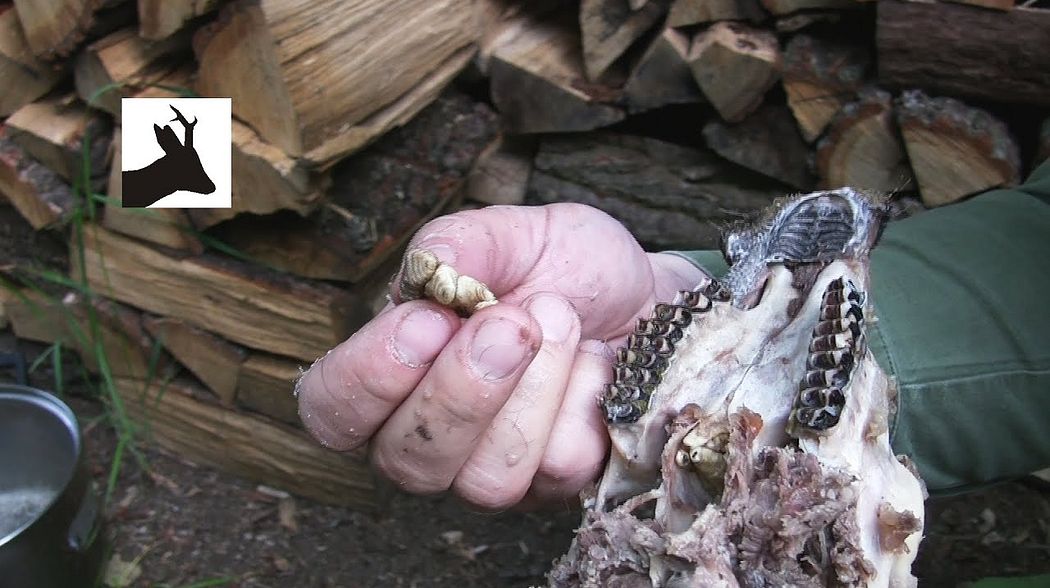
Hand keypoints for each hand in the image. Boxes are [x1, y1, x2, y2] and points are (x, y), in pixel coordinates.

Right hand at [297, 203, 705, 509]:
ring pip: (485, 479)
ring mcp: (492, 473)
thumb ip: (458, 245)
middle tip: (513, 321)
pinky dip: (582, 399)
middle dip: (464, 389)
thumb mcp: (512, 234)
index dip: (369, 378)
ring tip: (560, 321)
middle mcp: (428, 439)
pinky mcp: (556, 489)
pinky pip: (557, 468)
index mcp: (392, 376)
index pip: (333, 410)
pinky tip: (594, 363)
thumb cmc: (566, 267)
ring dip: (533, 389)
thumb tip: (427, 273)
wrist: (648, 295)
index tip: (427, 322)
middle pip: (406, 461)